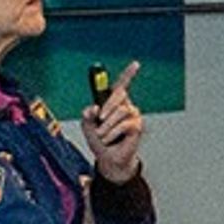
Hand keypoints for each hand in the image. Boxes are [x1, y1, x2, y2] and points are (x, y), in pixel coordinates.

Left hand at [83, 58, 144, 182]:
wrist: (108, 159)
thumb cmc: (99, 140)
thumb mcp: (87, 126)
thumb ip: (87, 115)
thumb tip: (93, 108)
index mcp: (113, 102)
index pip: (122, 84)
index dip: (129, 74)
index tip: (136, 64)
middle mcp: (125, 105)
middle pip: (120, 93)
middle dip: (107, 105)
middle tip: (99, 117)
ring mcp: (133, 115)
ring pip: (120, 111)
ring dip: (106, 125)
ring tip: (102, 135)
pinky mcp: (137, 126)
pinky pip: (124, 124)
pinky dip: (112, 133)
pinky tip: (110, 139)